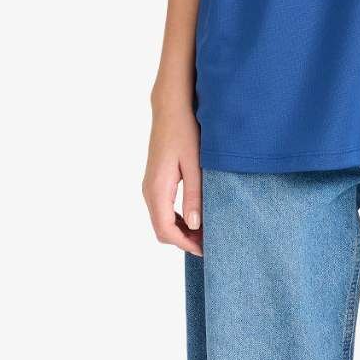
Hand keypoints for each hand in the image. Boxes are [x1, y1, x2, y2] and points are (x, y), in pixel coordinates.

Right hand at [142, 100, 203, 255]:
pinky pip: (162, 209)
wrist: (171, 108)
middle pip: (162, 230)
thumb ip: (195, 196)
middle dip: (184, 241)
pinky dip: (177, 219)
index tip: (206, 250)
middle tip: (210, 243)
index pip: (165, 230)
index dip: (185, 244)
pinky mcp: (155, 181)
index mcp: (157, 188)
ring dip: (182, 231)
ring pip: (161, 221)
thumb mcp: (195, 165)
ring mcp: (150, 186)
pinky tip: (196, 217)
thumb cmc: (185, 132)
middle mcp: (149, 190)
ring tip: (206, 232)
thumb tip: (194, 225)